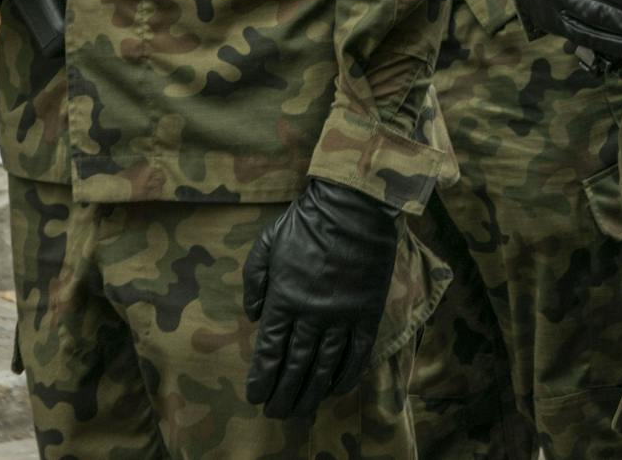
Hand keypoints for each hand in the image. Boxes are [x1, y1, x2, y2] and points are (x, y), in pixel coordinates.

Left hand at [242, 177, 400, 419]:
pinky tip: (336, 390)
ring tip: (301, 411)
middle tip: (276, 414)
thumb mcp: (266, 244)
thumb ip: (254, 281)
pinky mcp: (367, 313)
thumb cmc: (306, 222)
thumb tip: (255, 315)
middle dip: (283, 394)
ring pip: (324, 366)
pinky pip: (357, 354)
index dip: (262, 378)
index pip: (269, 351)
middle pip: (295, 366)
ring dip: (311, 393)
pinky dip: (346, 375)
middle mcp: (312, 314)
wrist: (352, 206)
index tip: (256, 397)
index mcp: (284, 298)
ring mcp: (342, 316)